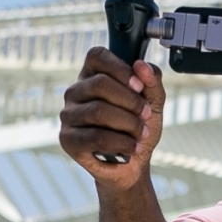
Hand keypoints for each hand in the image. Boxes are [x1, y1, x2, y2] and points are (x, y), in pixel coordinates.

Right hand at [59, 48, 165, 190]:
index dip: (120, 68)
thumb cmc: (138, 129)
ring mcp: (68, 116)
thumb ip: (152, 82)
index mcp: (92, 76)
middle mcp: (75, 92)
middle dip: (131, 101)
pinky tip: (133, 147)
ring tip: (142, 134)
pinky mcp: (68, 140)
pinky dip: (121, 143)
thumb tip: (141, 65)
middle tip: (146, 115)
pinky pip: (95, 136)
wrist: (133, 165)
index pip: (97, 56)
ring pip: (99, 111)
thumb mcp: (153, 103)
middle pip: (100, 84)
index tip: (139, 86)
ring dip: (129, 124)